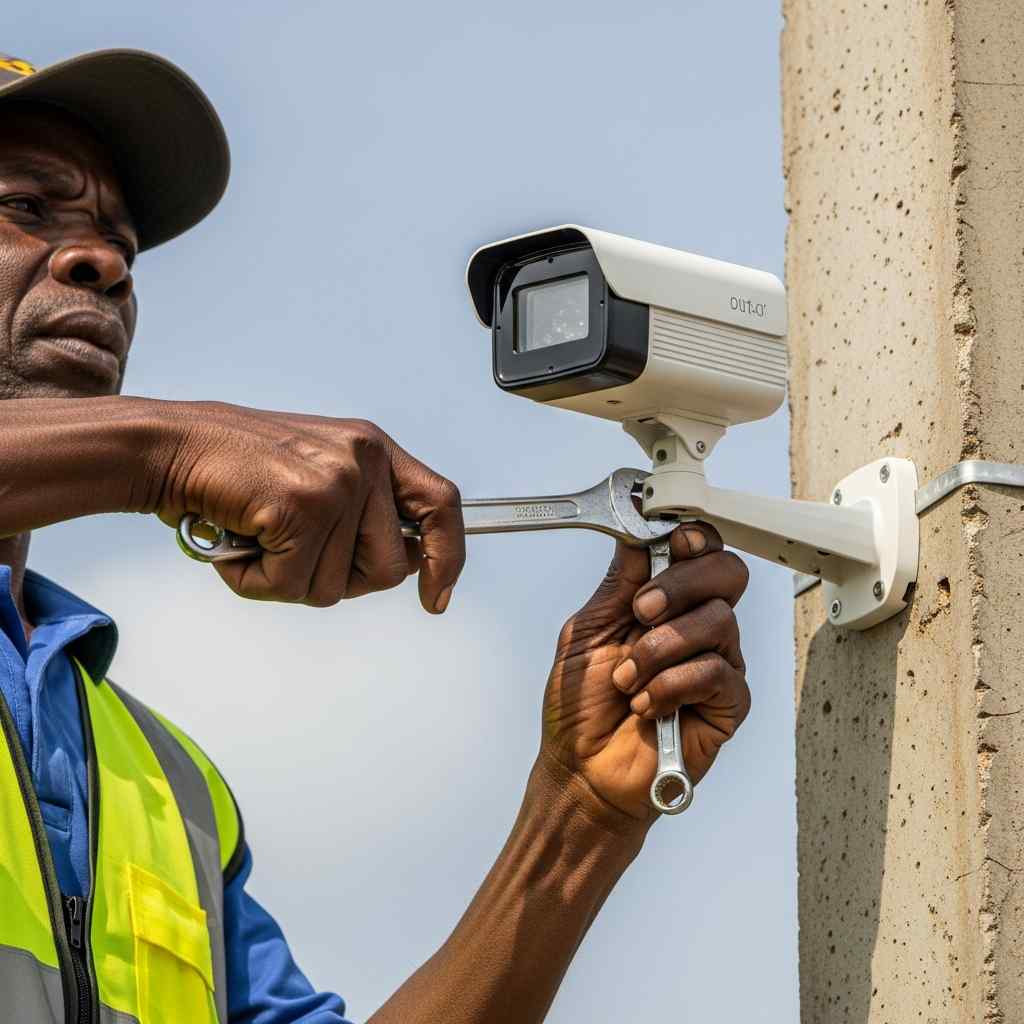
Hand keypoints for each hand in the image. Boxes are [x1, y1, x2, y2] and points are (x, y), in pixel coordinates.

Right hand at [151, 403, 464, 610]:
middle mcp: (365, 459)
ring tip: (257, 537)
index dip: (446, 556)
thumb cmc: (237, 469)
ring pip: (336, 586)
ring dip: (287, 580)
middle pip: (388, 569)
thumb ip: (361, 513)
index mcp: (375, 450)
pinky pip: (291, 584)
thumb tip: (401, 567)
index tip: (436, 596)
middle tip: (290, 551)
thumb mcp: (317, 474)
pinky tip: (239, 540)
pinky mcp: (303, 506)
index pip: (441, 505)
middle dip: (338, 579)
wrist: (172, 445)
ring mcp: (338, 481)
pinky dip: (256, 580)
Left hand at [539, 524, 749, 822]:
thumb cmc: (583, 705)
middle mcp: (697, 626)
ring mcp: (718, 663)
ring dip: (660, 648)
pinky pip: (716, 672)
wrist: (582, 769)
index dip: (692, 537)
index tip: (671, 541)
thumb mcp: (588, 629)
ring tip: (628, 679)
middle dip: (681, 583)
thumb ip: (619, 582)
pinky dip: (671, 685)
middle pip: (726, 573)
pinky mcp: (729, 704)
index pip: (700, 551)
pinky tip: (647, 706)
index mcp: (665, 601)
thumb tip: (640, 530)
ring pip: (718, 620)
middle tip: (641, 613)